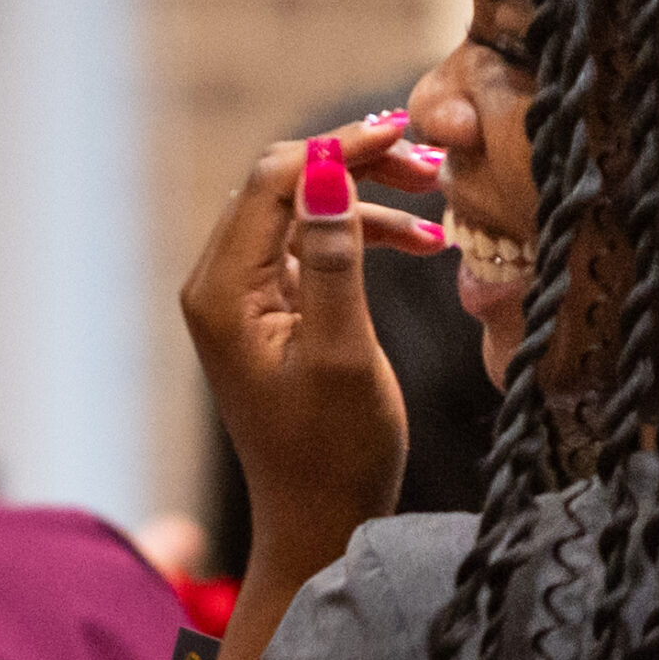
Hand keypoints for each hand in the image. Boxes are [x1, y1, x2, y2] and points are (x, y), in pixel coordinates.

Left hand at [182, 114, 442, 563]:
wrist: (322, 525)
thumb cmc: (335, 454)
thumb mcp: (343, 353)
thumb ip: (333, 259)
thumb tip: (323, 171)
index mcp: (222, 291)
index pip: (274, 181)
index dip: (339, 148)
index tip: (408, 134)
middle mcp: (219, 286)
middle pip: (283, 186)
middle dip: (355, 165)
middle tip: (432, 163)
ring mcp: (243, 299)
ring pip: (302, 212)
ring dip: (367, 201)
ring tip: (439, 205)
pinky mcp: (271, 313)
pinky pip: (312, 248)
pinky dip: (362, 236)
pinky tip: (421, 244)